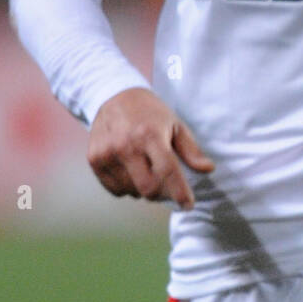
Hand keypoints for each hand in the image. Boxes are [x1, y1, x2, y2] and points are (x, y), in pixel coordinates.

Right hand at [87, 87, 213, 207]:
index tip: (188, 205)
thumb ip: (191, 150)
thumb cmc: (151, 113)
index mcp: (149, 134)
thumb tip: (208, 169)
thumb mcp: (175, 125)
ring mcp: (107, 153)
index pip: (167, 171)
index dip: (180, 192)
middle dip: (162, 193)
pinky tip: (130, 170)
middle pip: (148, 188)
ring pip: (131, 191)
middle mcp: (126, 145)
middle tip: (168, 186)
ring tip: (146, 170)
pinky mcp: (94, 160)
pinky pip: (115, 190)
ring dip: (143, 189)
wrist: (114, 96)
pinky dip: (126, 187)